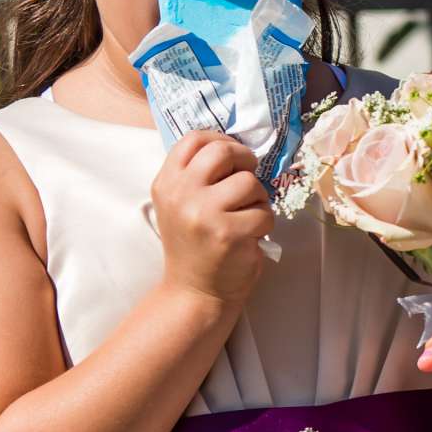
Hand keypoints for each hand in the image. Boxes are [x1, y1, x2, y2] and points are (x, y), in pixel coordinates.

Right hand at [152, 132, 273, 306]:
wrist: (195, 292)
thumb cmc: (196, 244)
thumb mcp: (181, 204)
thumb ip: (198, 175)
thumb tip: (236, 146)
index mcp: (167, 183)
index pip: (193, 139)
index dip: (220, 140)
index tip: (233, 156)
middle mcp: (181, 194)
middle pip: (222, 151)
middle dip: (245, 160)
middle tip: (248, 179)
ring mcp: (204, 213)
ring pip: (249, 182)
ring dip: (258, 197)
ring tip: (247, 215)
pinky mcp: (229, 233)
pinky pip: (264, 212)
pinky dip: (264, 223)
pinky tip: (250, 236)